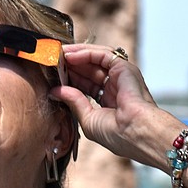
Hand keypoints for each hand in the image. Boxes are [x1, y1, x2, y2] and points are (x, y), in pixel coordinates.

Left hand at [51, 44, 181, 165]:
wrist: (137, 133)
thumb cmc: (118, 134)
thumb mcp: (88, 119)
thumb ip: (73, 101)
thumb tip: (55, 91)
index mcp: (109, 102)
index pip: (85, 85)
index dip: (69, 79)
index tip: (52, 76)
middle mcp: (115, 87)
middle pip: (88, 70)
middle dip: (69, 65)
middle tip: (51, 61)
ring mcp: (120, 76)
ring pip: (94, 60)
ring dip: (74, 56)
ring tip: (57, 55)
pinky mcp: (123, 67)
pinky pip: (101, 55)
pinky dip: (84, 53)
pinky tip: (69, 56)